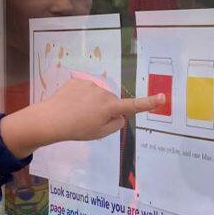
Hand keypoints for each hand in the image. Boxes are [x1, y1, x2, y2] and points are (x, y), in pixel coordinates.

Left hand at [1, 77, 163, 158]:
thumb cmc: (76, 130)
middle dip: (105, 109)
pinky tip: (71, 104)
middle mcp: (103, 92)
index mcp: (110, 107)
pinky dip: (81, 96)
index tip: (162, 97)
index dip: (149, 103)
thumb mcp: (99, 133)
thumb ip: (115, 125)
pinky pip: (85, 90)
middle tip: (89, 121)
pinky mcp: (78, 80)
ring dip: (92, 103)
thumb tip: (121, 115)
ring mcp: (90, 84)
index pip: (133, 106)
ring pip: (98, 95)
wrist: (50, 119)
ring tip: (77, 113)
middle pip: (111, 102)